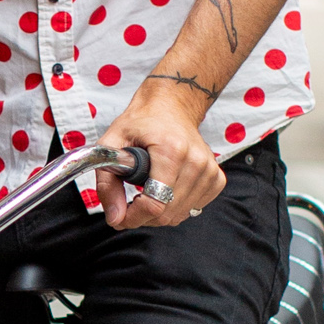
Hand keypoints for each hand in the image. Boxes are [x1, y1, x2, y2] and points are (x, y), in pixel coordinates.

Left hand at [94, 78, 226, 230]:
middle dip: (143, 217)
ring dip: (159, 212)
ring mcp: (209, 170)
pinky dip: (177, 207)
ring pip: (180, 215)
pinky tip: (166, 190)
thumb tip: (116, 218)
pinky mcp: (216, 177)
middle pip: (167, 212)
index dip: (134, 217)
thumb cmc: (141, 122)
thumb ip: (107, 182)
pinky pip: (195, 208)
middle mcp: (195, 161)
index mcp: (171, 150)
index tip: (120, 217)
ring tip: (147, 192)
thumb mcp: (112, 143)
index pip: (156, 202)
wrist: (171, 105)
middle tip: (129, 203)